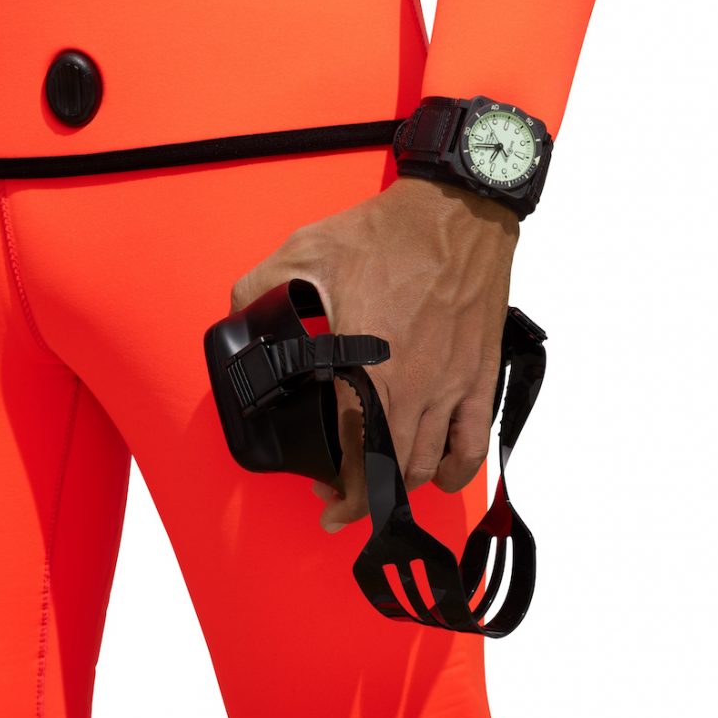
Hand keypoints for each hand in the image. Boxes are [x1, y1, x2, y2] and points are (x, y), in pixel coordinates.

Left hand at [228, 175, 519, 532]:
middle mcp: (416, 389)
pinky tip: (441, 471)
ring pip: (430, 465)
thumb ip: (259, 288)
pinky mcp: (481, 374)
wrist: (457, 211)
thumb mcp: (305, 251)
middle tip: (341, 490)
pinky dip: (457, 469)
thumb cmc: (389, 233)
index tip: (326, 505)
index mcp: (369, 368)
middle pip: (393, 474)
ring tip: (382, 478)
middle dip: (365, 496)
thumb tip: (236, 314)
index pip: (355, 458)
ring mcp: (453, 386)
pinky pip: (475, 442)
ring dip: (403, 484)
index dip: (342, 498)